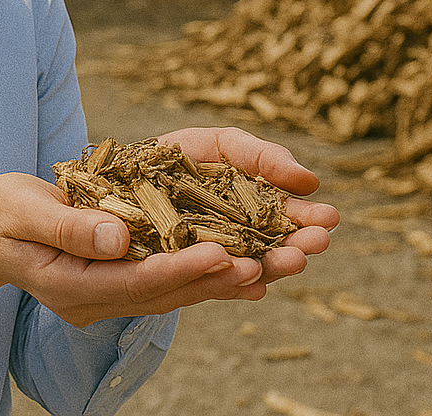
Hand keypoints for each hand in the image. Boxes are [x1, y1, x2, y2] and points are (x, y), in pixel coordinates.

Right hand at [0, 150, 335, 330]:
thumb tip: (119, 238)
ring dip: (230, 276)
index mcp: (72, 286)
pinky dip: (209, 274)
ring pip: (179, 291)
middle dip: (226, 276)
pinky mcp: (121, 279)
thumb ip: (67, 226)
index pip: (138, 282)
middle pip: (171, 293)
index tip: (229, 256)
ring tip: (281, 261)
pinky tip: (249, 266)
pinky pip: (172, 281)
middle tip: (278, 261)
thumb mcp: (22, 211)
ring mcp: (111, 294)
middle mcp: (99, 299)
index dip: (185, 269)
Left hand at [157, 126, 340, 285]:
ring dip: (268, 265)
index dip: (301, 217)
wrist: (104, 183)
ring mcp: (200, 255)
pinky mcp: (170, 275)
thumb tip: (309, 179)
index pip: (277, 216)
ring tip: (292, 261)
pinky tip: (252, 285)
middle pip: (264, 246)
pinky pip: (201, 283)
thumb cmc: (164, 157)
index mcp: (239, 208)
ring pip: (239, 267)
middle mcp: (226, 236)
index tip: (327, 216)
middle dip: (293, 243)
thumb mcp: (215, 145)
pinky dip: (228, 285)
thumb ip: (260, 156)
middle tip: (319, 240)